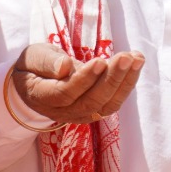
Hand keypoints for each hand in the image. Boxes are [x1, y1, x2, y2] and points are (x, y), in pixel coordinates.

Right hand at [9, 43, 143, 126]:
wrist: (35, 85)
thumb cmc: (33, 66)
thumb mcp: (33, 57)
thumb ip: (46, 62)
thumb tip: (65, 66)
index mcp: (43, 97)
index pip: (66, 93)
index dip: (85, 79)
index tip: (101, 60)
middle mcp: (63, 112)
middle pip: (91, 101)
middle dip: (112, 78)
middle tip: (127, 57)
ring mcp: (80, 115)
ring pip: (106, 104)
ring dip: (125, 82)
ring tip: (137, 58)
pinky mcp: (94, 111)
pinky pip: (113, 102)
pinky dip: (126, 84)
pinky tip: (135, 65)